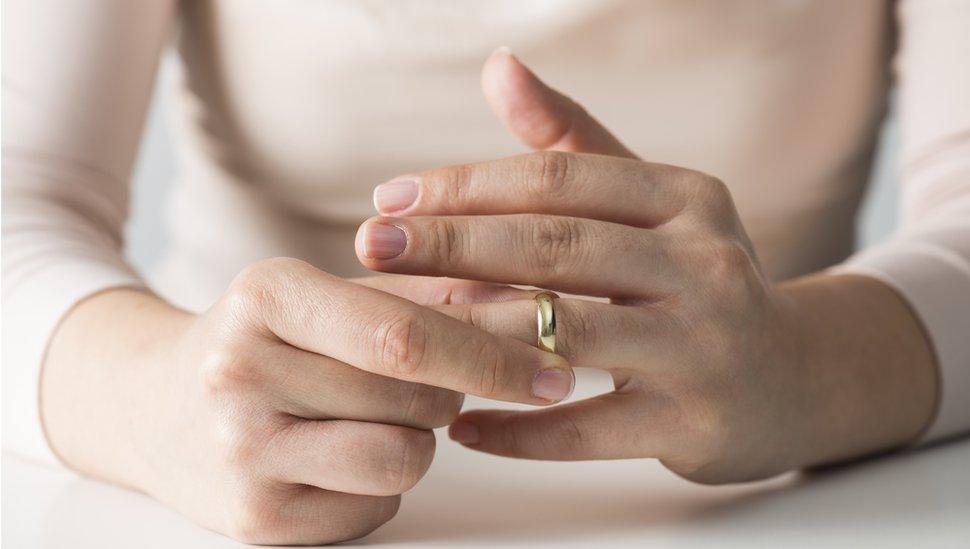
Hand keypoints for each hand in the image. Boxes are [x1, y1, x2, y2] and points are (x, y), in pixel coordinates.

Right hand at [41, 260, 570, 544]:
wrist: (154, 405)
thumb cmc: (265, 342)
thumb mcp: (326, 294)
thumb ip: (426, 291)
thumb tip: (534, 301)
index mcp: (266, 296)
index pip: (407, 333)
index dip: (494, 354)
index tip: (555, 370)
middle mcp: (241, 372)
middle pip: (417, 398)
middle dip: (452, 393)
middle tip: (433, 382)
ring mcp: (242, 453)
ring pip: (405, 457)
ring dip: (418, 439)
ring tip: (374, 415)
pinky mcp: (254, 519)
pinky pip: (376, 504)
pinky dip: (381, 482)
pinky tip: (339, 455)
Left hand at [354, 50, 936, 483]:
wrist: (790, 379)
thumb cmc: (697, 281)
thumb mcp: (654, 204)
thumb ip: (573, 140)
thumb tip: (499, 67)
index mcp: (686, 199)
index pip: (559, 179)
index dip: (466, 186)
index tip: (388, 201)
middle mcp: (704, 265)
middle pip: (556, 247)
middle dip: (452, 245)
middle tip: (371, 249)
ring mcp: (704, 347)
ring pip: (568, 334)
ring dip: (472, 335)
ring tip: (400, 335)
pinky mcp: (692, 423)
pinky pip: (586, 428)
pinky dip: (518, 430)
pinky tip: (464, 425)